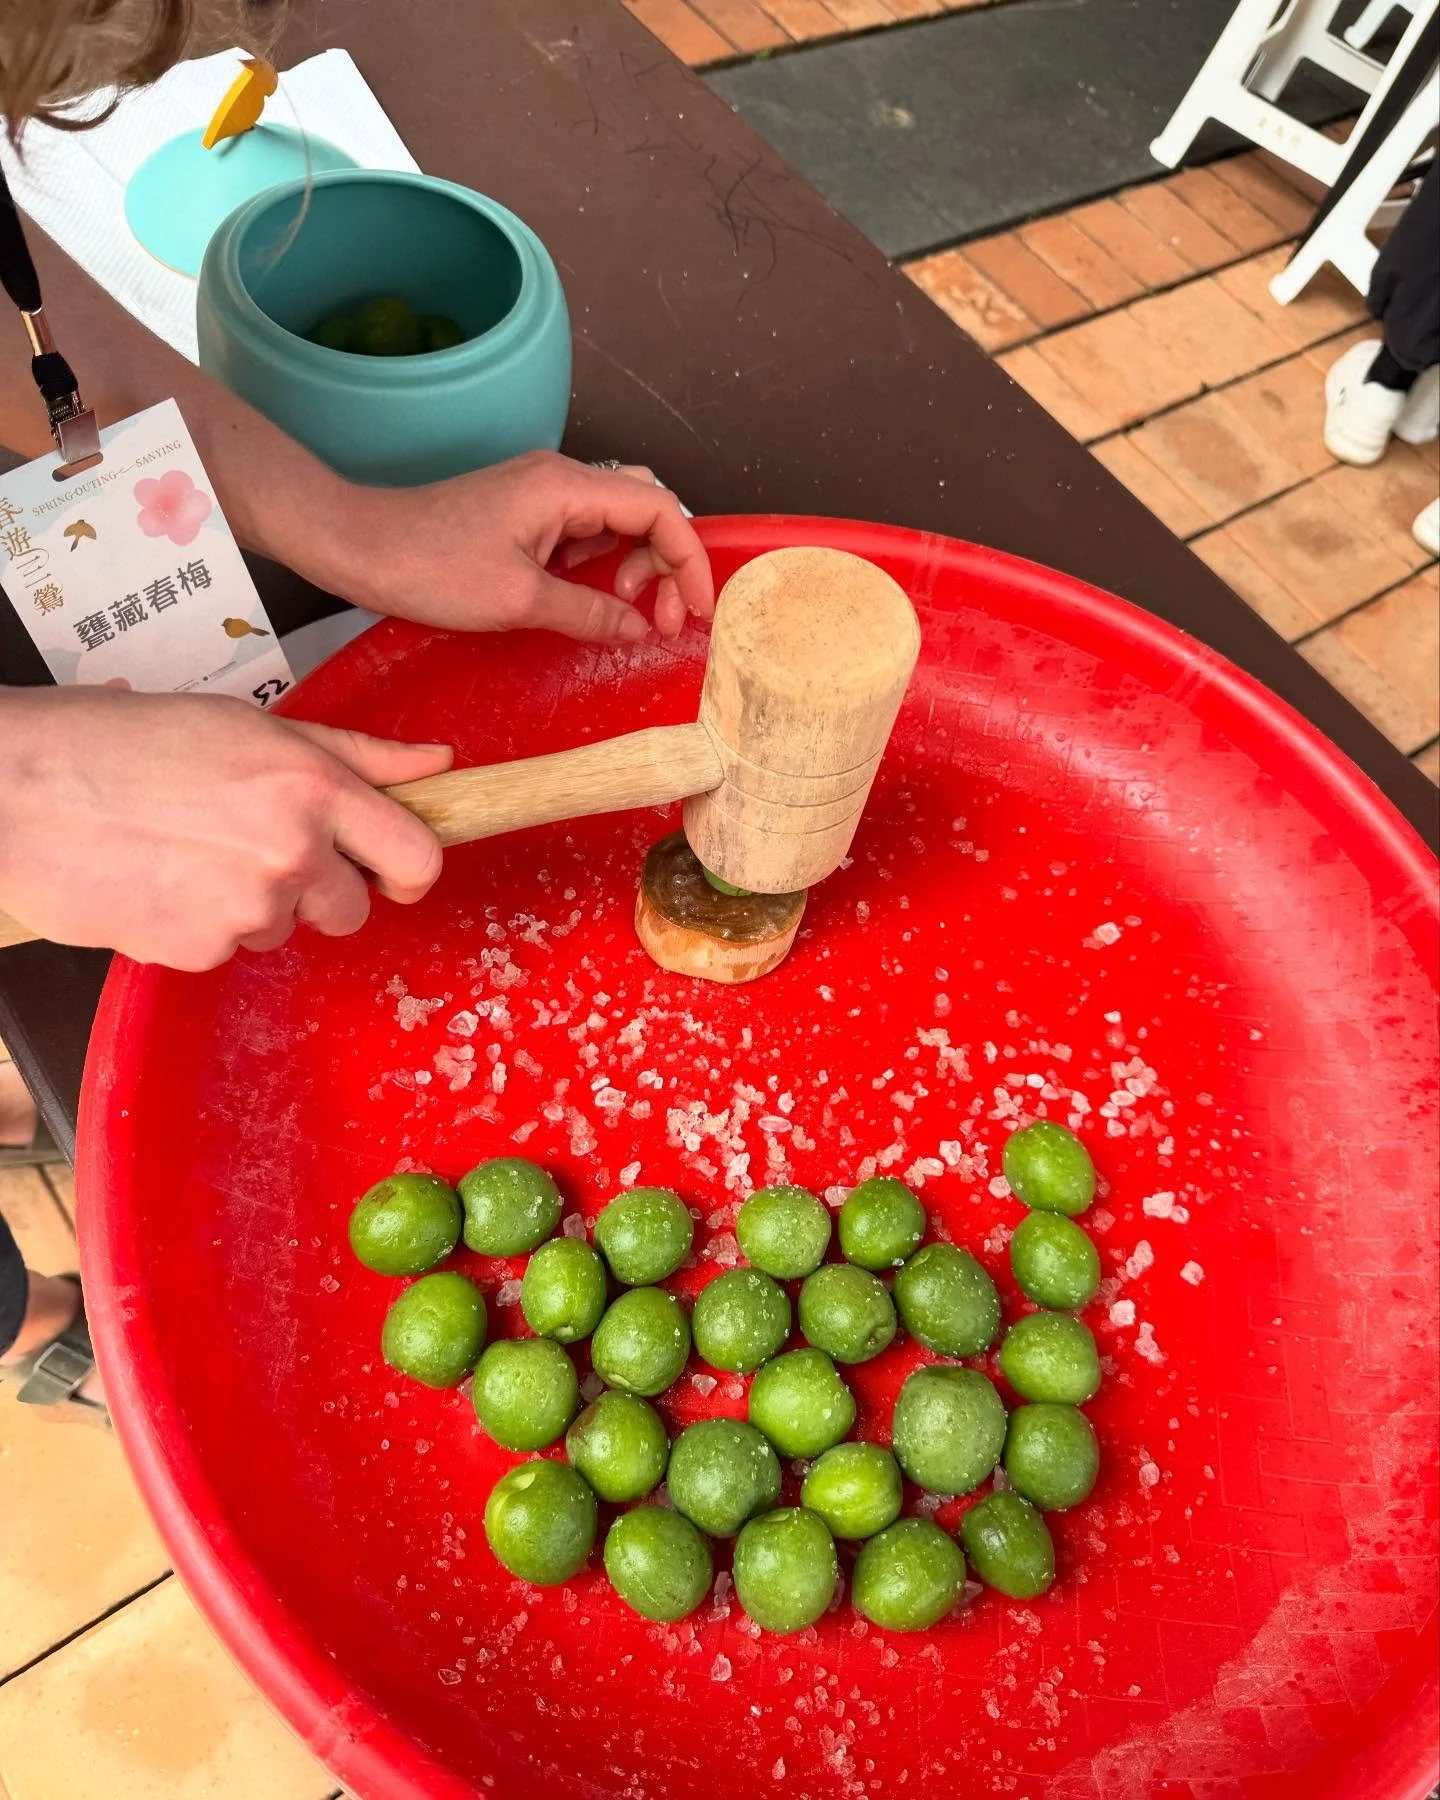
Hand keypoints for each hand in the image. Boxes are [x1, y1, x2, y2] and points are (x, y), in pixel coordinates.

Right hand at [0, 687, 452, 970]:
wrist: (16, 789)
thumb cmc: (120, 742)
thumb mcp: (249, 725)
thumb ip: (353, 753)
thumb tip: (437, 764)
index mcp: (312, 785)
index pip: (416, 855)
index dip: (410, 871)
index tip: (392, 872)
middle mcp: (292, 849)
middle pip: (351, 908)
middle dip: (316, 891)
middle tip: (252, 848)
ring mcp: (247, 906)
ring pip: (282, 928)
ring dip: (249, 904)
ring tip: (186, 850)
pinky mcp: (199, 950)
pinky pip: (225, 950)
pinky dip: (198, 926)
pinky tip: (156, 878)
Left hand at [326, 451, 714, 644]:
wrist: (360, 547)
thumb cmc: (430, 568)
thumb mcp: (520, 601)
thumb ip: (590, 612)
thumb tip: (639, 629)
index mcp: (567, 487)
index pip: (660, 509)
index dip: (689, 560)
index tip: (693, 612)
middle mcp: (561, 478)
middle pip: (647, 507)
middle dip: (667, 562)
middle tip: (659, 619)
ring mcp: (541, 493)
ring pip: (618, 518)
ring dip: (637, 564)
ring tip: (625, 610)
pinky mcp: (523, 511)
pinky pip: (585, 531)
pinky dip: (604, 563)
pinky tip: (591, 598)